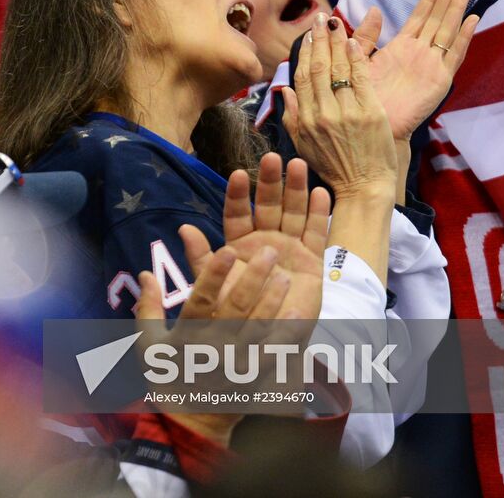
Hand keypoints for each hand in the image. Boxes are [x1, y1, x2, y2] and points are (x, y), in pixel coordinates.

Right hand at [138, 238, 288, 445]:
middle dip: (254, 277)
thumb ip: (148, 307)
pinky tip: (300, 312)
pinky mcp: (253, 375)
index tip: (228, 250)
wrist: (189, 422)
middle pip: (236, 307)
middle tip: (269, 252)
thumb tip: (146, 273)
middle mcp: (213, 347)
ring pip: (258, 326)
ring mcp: (236, 362)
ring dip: (273, 299)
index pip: (201, 300)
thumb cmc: (168, 375)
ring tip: (285, 276)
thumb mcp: (148, 344)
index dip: (214, 275)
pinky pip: (274, 352)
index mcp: (187, 335)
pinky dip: (287, 332)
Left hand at [180, 154, 330, 322]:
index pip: (238, 213)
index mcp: (241, 244)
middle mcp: (266, 240)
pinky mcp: (312, 260)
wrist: (268, 345)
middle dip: (271, 182)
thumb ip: (202, 259)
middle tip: (273, 158)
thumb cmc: (237, 319)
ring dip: (297, 189)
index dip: (238, 194)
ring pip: (294, 212)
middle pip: (269, 205)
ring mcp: (290, 248)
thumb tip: (182, 229)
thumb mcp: (215, 290)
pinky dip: (319, 213)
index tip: (238, 174)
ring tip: (298, 165)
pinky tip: (321, 192)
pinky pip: (316, 233)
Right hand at [281, 12, 397, 198]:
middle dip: (318, 39)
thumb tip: (284, 90)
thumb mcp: (303, 145)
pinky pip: (361, 78)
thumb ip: (292, 116)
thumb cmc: (334, 168)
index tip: (306, 36)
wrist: (363, 187)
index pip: (301, 78)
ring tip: (335, 23)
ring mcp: (347, 112)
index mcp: (305, 120)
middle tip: (320, 18)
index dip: (303, 54)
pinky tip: (353, 42)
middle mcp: (323, 113)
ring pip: (338, 69)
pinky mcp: (370, 112)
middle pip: (318, 67)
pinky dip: (356, 58)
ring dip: (336, 42)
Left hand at [366, 0, 478, 139]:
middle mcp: (420, 53)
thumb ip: (367, 36)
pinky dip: (465, 37)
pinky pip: (455, 55)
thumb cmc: (363, 97)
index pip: (420, 16)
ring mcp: (432, 65)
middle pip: (439, 19)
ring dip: (458, 10)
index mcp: (402, 47)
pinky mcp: (440, 79)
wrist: (372, 126)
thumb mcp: (360, 59)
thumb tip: (375, 9)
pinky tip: (473, 20)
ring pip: (448, 31)